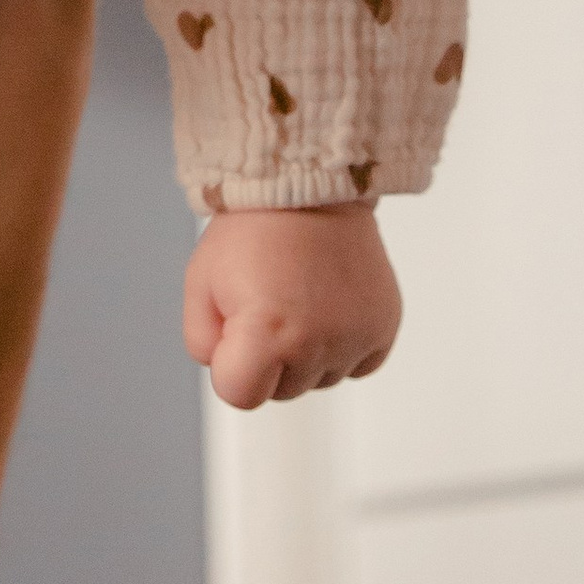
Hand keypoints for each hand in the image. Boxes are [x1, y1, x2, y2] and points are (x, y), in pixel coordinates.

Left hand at [183, 203, 402, 407]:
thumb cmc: (252, 231)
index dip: (230, 365)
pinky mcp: (384, 327)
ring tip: (298, 296)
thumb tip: (230, 373)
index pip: (239, 396)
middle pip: (281, 391)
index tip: (234, 327)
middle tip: (267, 300)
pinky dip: (341, 344)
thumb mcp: (199, 286)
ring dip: (305, 352)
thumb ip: (203, 345)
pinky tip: (327, 305)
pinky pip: (357, 364)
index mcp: (268, 335)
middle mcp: (319, 343)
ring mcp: (356, 337)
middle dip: (267, 358)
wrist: (308, 186)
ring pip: (319, 379)